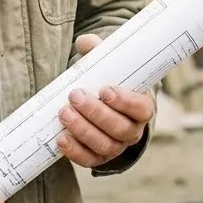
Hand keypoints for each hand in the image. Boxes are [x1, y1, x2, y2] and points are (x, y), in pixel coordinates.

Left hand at [56, 34, 154, 167]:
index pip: (141, 109)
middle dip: (96, 113)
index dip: (125, 102)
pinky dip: (74, 152)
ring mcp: (116, 146)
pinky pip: (89, 160)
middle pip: (120, 128)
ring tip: (63, 112)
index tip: (105, 90)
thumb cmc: (106, 80)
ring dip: (82, 130)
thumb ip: (97, 49)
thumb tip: (86, 42)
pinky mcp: (98, 158)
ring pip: (104, 145)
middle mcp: (132, 131)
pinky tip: (60, 138)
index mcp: (141, 107)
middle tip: (75, 96)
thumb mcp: (106, 64)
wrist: (100, 103)